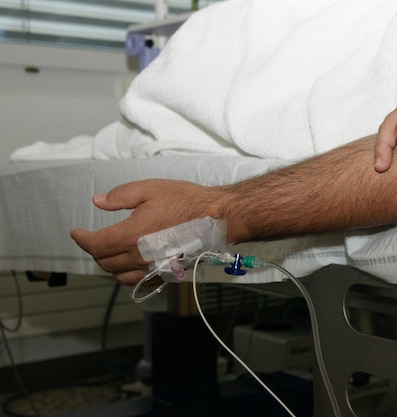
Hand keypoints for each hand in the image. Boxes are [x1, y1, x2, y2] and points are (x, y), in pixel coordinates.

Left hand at [70, 179, 222, 284]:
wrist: (217, 217)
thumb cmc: (187, 201)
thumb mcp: (150, 189)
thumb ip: (121, 196)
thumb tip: (99, 201)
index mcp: (132, 234)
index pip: (95, 245)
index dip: (81, 238)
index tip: (77, 232)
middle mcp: (140, 255)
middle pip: (104, 262)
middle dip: (94, 250)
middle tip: (93, 238)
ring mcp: (154, 266)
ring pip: (119, 275)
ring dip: (109, 265)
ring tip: (109, 252)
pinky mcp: (167, 272)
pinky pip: (140, 282)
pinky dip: (128, 275)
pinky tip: (130, 264)